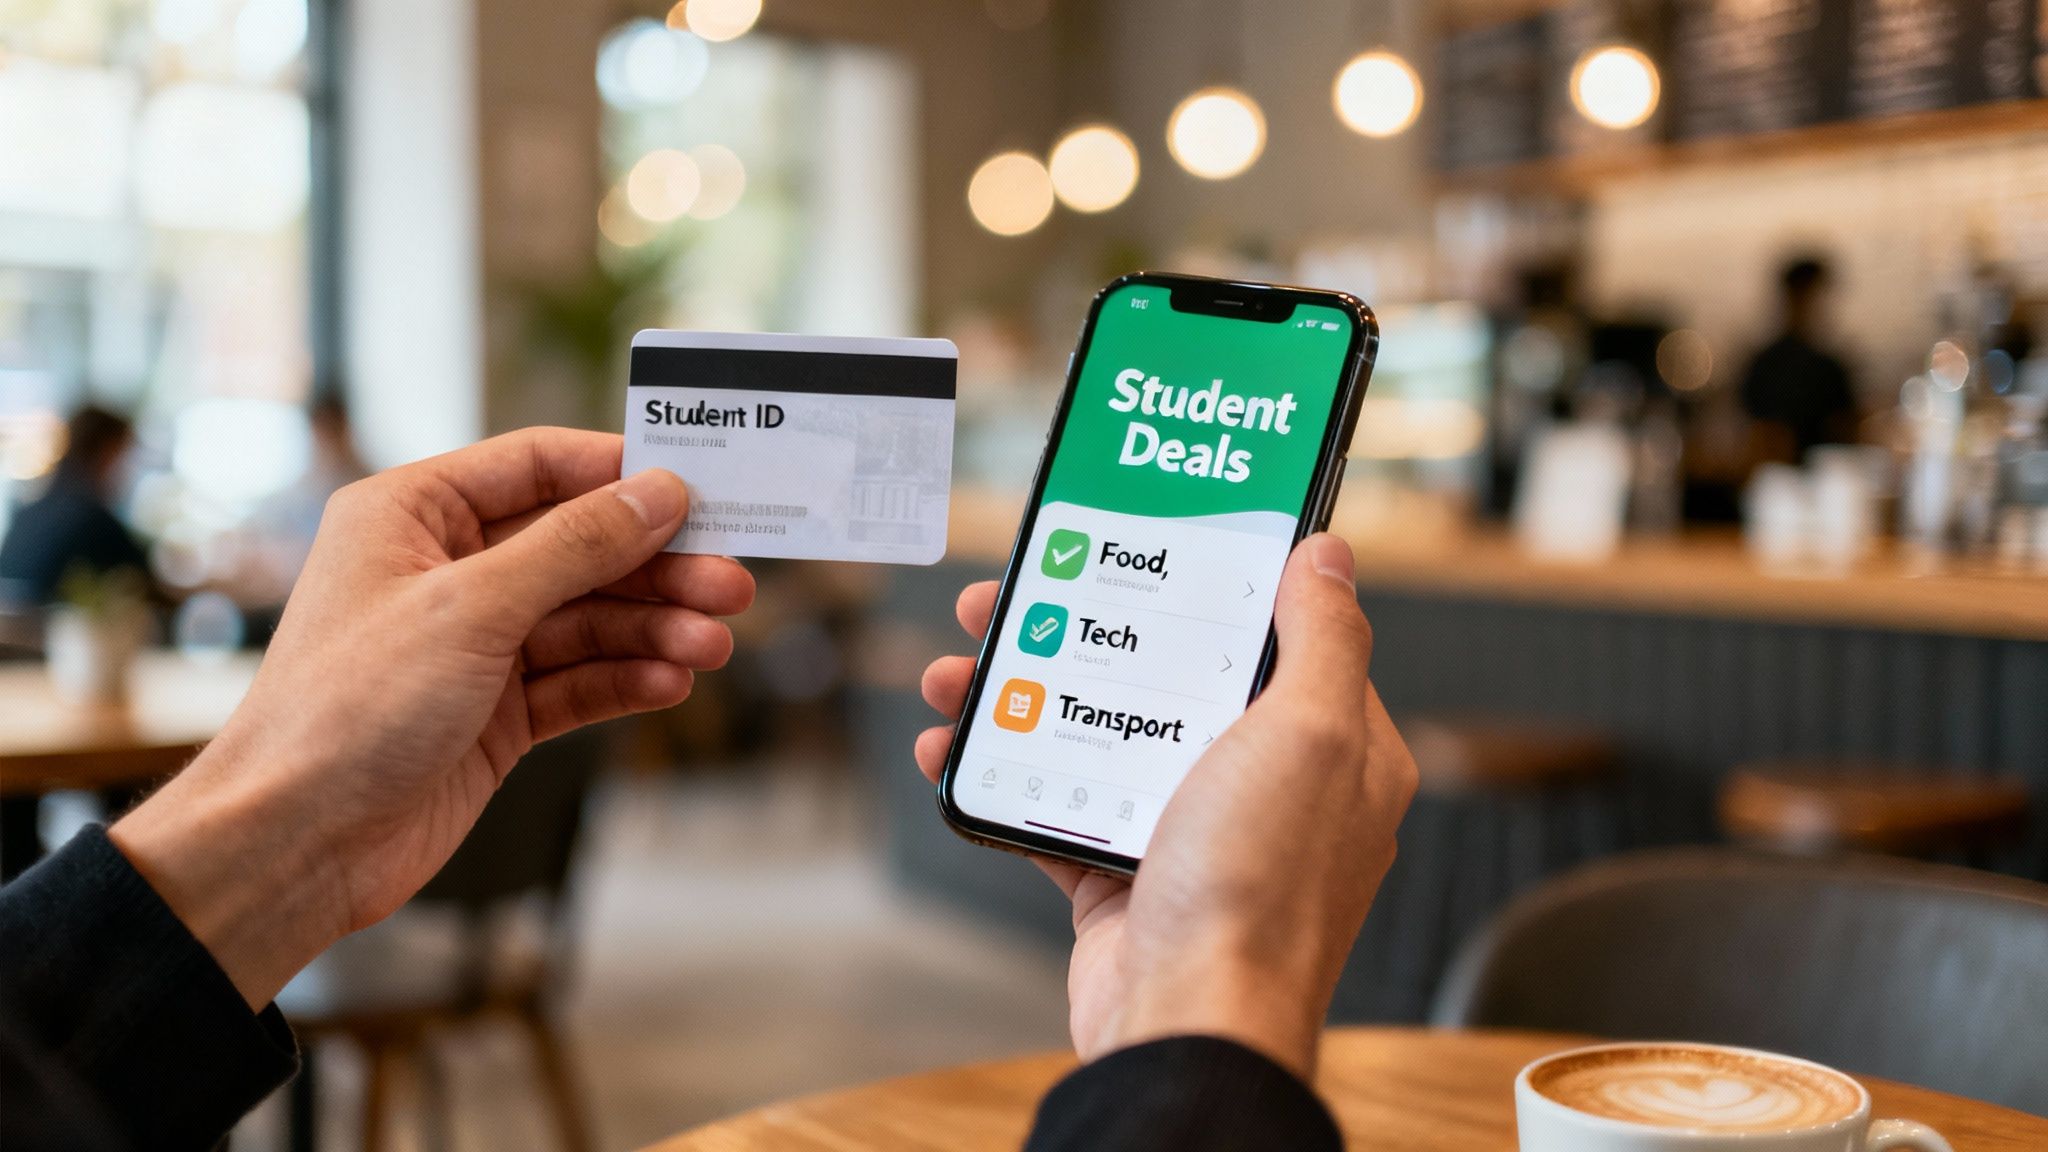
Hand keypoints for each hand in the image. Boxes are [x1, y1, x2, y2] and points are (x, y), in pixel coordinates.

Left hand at [113, 429, 753, 1006]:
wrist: (297, 843)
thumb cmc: (348, 709)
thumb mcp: (471, 608)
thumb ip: (574, 546)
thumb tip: (658, 494)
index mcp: (412, 513)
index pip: (537, 465)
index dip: (620, 474)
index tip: (700, 490)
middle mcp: (445, 569)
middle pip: (578, 548)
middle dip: (656, 568)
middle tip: (731, 585)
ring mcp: (473, 644)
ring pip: (587, 618)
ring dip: (653, 630)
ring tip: (711, 648)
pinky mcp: (494, 712)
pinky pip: (578, 680)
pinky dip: (625, 678)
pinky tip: (670, 682)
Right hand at [914, 534, 1414, 1078]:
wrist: (1187, 1023)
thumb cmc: (1260, 889)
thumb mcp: (1310, 736)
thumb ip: (1324, 640)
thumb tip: (1328, 556)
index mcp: (1337, 752)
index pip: (1281, 641)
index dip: (1213, 588)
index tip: (1150, 544)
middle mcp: (1269, 789)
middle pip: (1170, 679)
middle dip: (1086, 632)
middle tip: (1013, 599)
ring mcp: (1193, 835)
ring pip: (1101, 735)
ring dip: (1023, 695)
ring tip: (955, 670)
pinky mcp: (1123, 877)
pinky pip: (1053, 805)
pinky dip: (1000, 773)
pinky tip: (951, 745)